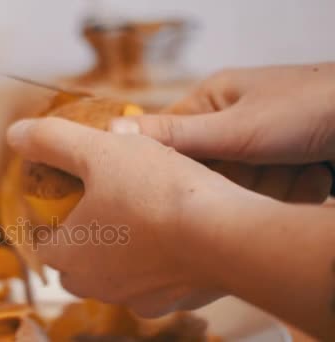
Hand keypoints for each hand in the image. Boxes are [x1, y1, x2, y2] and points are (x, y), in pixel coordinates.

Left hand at [6, 117, 257, 315]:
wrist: (226, 235)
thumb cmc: (156, 192)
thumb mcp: (99, 151)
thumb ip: (53, 141)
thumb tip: (15, 134)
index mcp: (68, 255)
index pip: (43, 243)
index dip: (52, 220)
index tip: (69, 199)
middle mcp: (96, 286)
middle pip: (77, 264)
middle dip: (85, 238)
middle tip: (105, 205)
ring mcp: (136, 299)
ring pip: (116, 275)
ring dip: (121, 251)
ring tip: (143, 215)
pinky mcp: (174, 303)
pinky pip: (156, 282)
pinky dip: (159, 263)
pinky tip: (176, 236)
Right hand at [111, 64, 334, 201]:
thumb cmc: (307, 108)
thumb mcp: (234, 127)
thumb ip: (175, 136)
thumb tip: (112, 132)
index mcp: (211, 99)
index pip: (171, 141)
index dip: (177, 169)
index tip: (183, 192)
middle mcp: (231, 121)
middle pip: (206, 170)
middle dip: (235, 182)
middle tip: (255, 180)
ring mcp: (259, 143)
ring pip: (239, 186)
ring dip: (270, 187)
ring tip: (298, 169)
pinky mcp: (281, 163)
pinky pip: (267, 191)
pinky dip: (289, 190)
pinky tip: (310, 176)